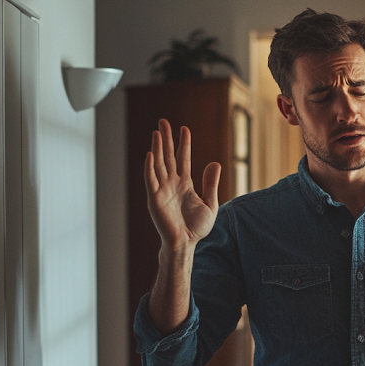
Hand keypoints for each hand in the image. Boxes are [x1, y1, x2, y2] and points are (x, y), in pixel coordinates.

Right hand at [144, 119, 220, 252]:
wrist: (186, 243)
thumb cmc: (197, 227)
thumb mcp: (210, 203)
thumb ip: (211, 183)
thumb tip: (215, 163)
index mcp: (185, 184)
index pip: (183, 159)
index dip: (183, 144)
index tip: (184, 129)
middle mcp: (172, 184)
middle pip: (167, 156)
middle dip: (166, 139)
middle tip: (163, 122)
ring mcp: (162, 190)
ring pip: (158, 164)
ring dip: (157, 148)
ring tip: (157, 132)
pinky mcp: (154, 199)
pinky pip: (151, 180)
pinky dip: (149, 167)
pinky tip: (150, 154)